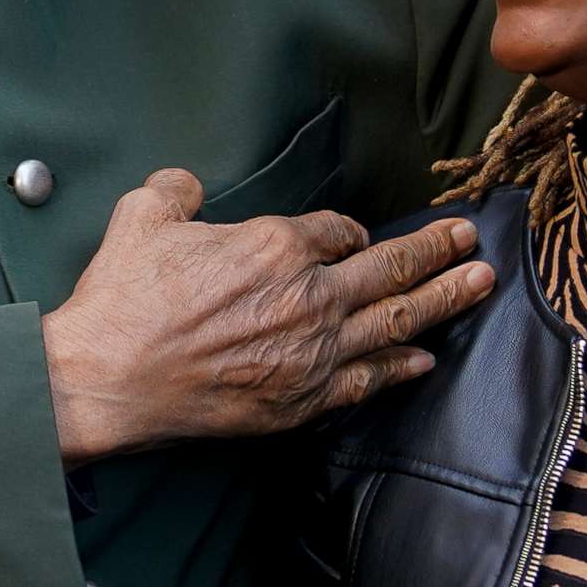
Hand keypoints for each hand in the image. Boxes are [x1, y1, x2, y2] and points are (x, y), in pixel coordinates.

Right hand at [44, 170, 494, 464]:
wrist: (106, 380)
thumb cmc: (122, 299)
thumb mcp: (143, 217)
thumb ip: (177, 190)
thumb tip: (191, 185)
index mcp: (276, 244)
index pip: (338, 230)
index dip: (350, 231)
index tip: (354, 235)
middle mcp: (308, 296)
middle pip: (390, 267)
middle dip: (437, 250)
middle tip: (469, 238)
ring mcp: (311, 352)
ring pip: (395, 320)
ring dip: (444, 299)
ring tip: (481, 283)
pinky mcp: (300, 400)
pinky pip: (367, 381)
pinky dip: (401, 368)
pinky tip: (427, 359)